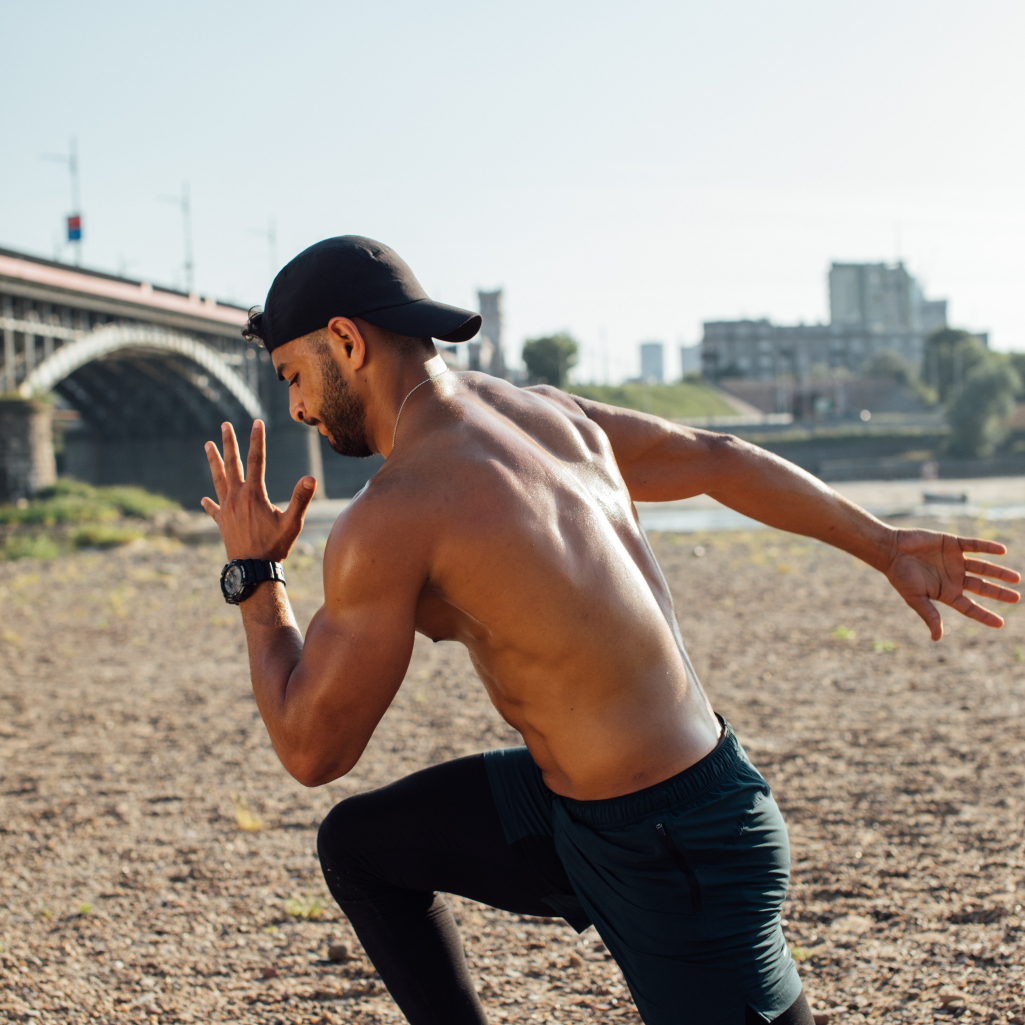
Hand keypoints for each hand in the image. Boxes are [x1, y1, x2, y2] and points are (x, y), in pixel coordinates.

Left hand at [202, 420, 316, 560]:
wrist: (253, 570)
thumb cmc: (275, 546)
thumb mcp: (293, 522)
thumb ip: (301, 499)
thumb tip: (311, 478)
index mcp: (254, 494)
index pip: (256, 460)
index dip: (257, 440)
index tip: (257, 422)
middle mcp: (236, 498)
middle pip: (232, 464)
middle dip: (229, 443)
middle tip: (224, 425)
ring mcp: (227, 509)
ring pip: (218, 480)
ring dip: (214, 461)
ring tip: (207, 446)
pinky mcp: (222, 522)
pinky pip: (214, 508)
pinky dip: (210, 502)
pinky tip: (204, 499)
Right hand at [883, 527, 1020, 640]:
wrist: (891, 550)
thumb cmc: (900, 576)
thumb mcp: (915, 599)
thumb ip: (929, 615)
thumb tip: (937, 638)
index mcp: (946, 593)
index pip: (969, 607)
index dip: (985, 615)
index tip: (1001, 624)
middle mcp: (954, 578)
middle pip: (981, 587)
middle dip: (998, 592)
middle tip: (1016, 597)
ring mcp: (955, 561)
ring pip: (982, 567)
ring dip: (999, 572)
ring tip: (1016, 578)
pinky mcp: (953, 544)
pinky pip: (974, 546)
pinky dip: (988, 547)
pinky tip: (1002, 550)